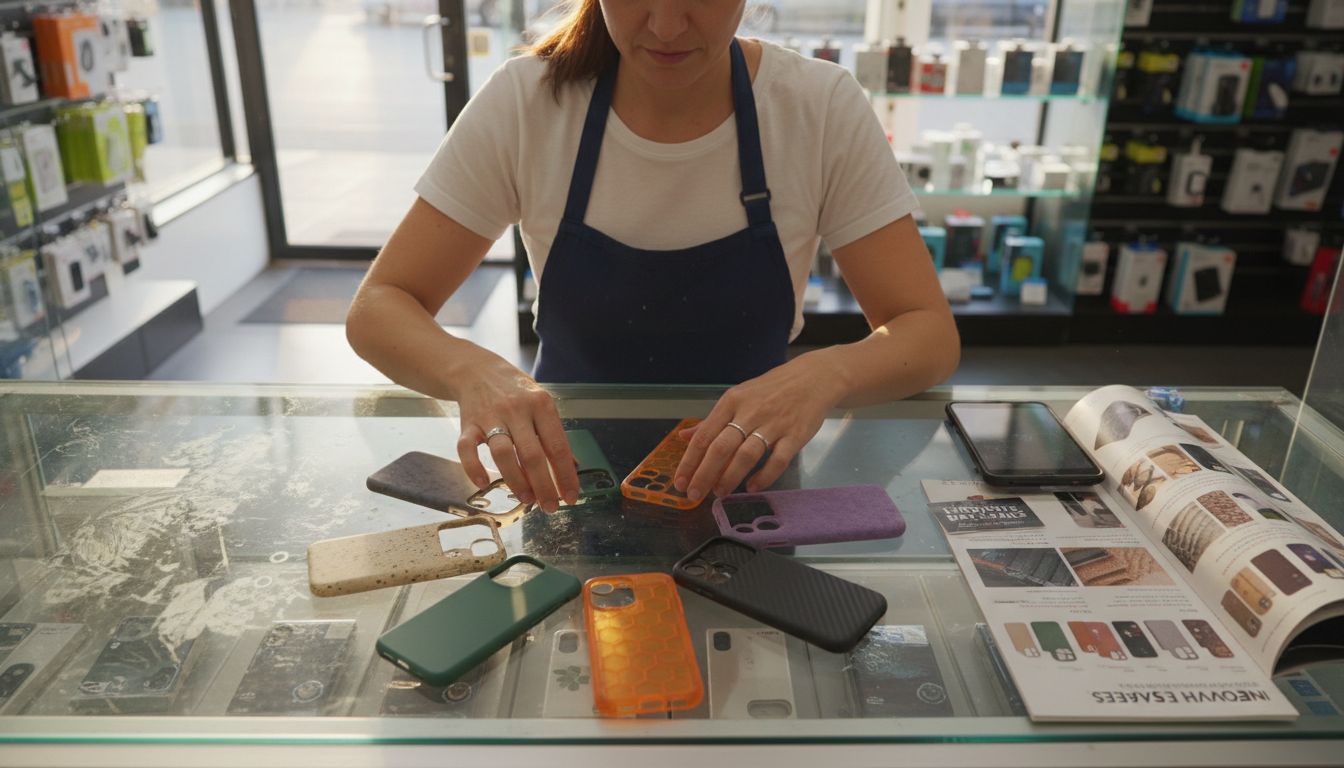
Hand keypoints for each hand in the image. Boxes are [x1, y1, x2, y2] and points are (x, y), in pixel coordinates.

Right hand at [453, 358, 578, 513]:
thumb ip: (553, 434)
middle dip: (544, 486)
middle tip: (550, 506)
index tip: (571, 497)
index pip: (557, 446)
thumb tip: (572, 468)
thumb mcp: (540, 404)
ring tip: (527, 499)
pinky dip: (473, 469)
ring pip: (503, 454)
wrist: (477, 370)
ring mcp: (490, 416)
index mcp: (541, 405)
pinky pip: (466, 449)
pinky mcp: (468, 423)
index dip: (565, 475)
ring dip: (516, 482)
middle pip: (532, 455)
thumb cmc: (515, 392)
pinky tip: (483, 483)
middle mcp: (516, 409)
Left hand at [673, 352, 846, 500]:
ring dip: (730, 477)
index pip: (704, 435)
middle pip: (721, 447)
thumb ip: (712, 420)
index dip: (689, 461)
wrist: (813, 378)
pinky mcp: (795, 435)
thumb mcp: (738, 398)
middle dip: (704, 474)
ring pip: (746, 455)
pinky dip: (764, 476)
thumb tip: (684, 437)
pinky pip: (778, 460)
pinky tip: (752, 487)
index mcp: (731, 402)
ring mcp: (774, 423)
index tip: (679, 481)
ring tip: (719, 493)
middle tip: (694, 495)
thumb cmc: (770, 390)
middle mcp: (750, 412)